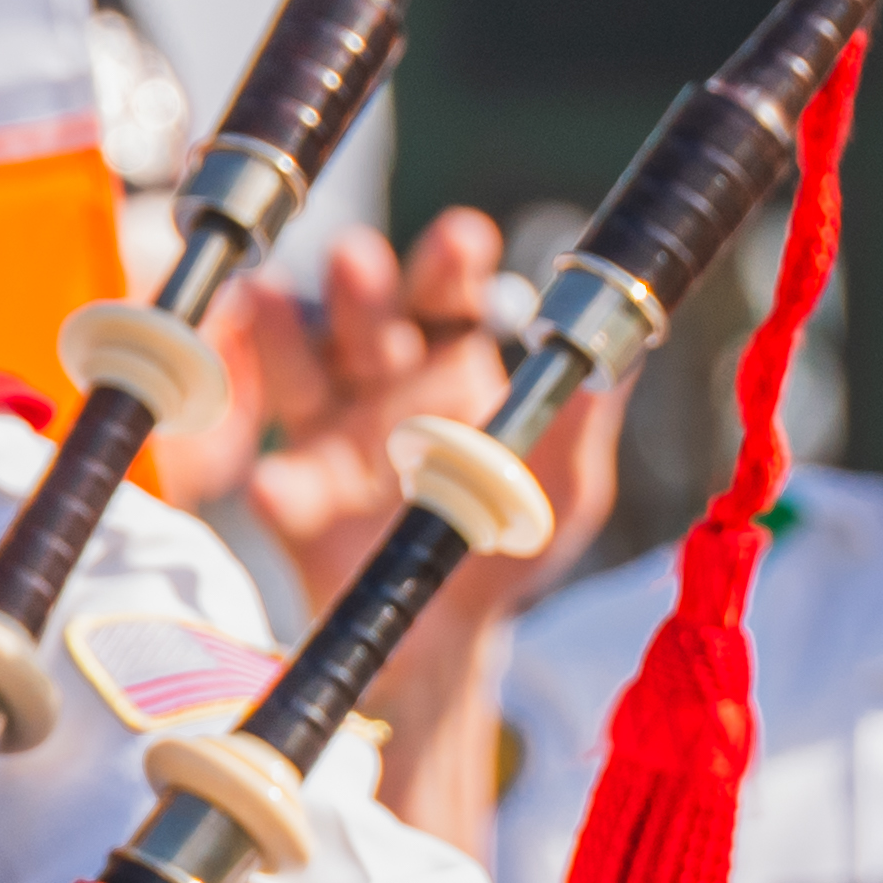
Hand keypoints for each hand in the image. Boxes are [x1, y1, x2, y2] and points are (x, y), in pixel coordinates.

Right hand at [233, 214, 622, 833]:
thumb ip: (581, 424)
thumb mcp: (565, 488)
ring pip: (304, 371)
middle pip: (371, 320)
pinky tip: (271, 483)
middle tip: (356, 257)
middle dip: (362, 286)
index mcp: (453, 371)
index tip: (461, 239)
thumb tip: (618, 361)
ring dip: (284, 334)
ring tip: (265, 296)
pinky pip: (282, 488)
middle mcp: (385, 389)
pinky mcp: (296, 502)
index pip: (449, 298)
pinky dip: (276, 486)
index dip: (450, 265)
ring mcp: (332, 437)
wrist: (443, 642)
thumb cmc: (508, 550)